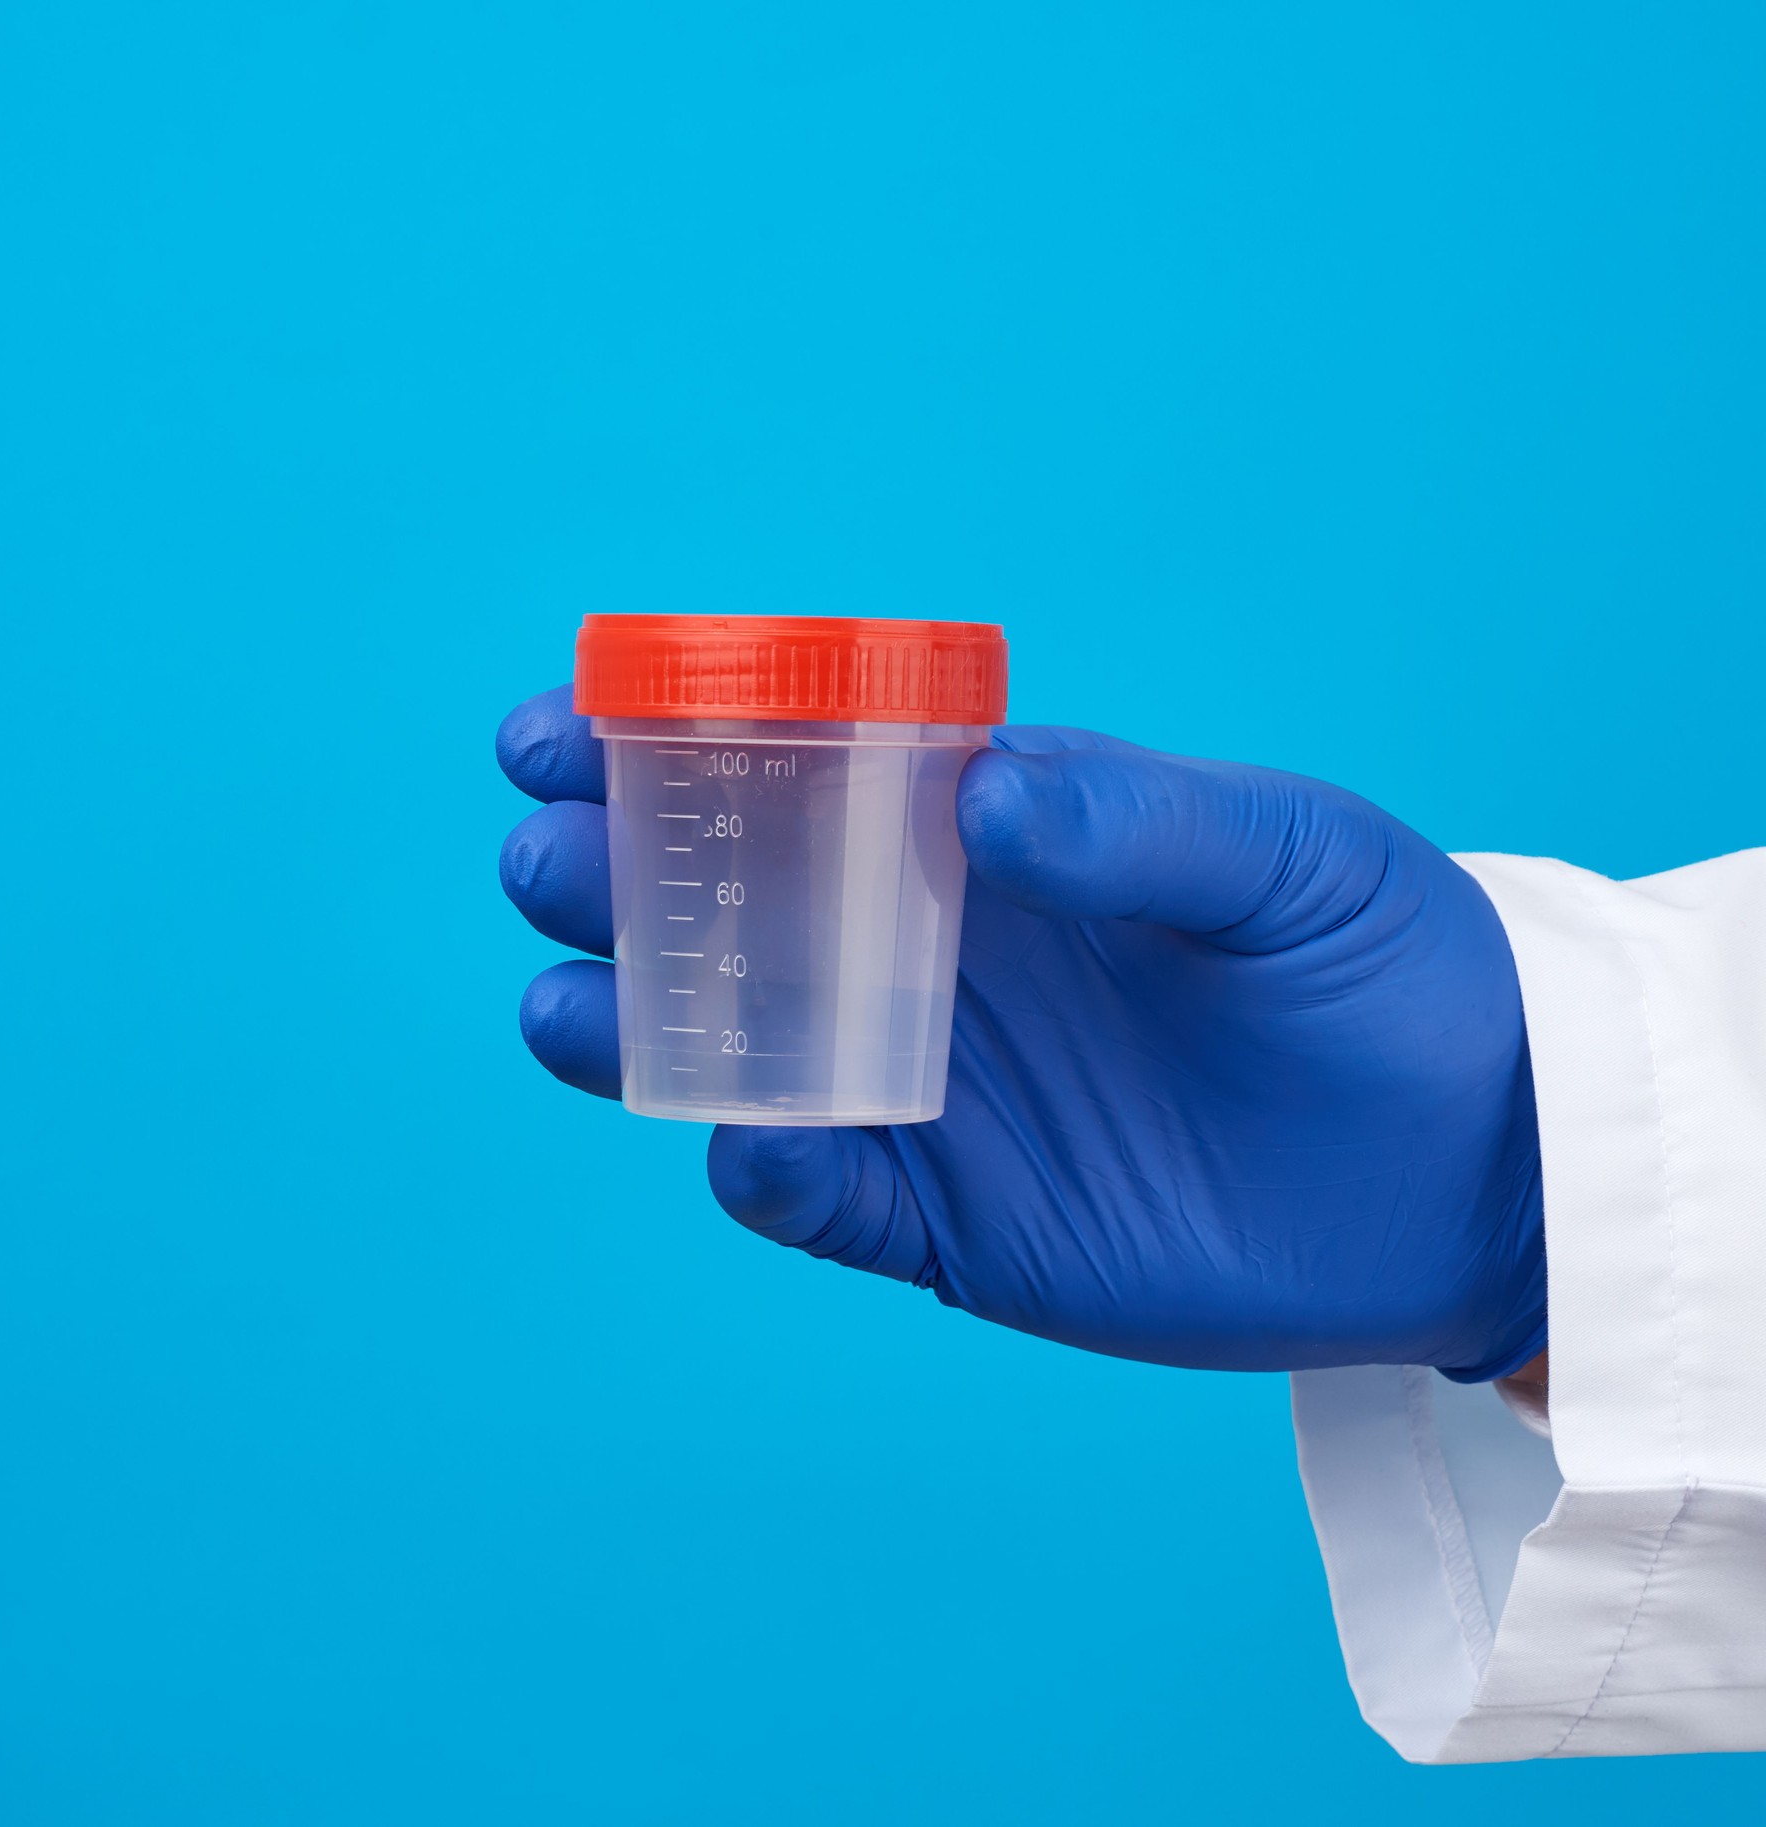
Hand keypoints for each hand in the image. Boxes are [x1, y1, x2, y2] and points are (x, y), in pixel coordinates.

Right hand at [498, 688, 1546, 1377]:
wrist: (1466, 1170)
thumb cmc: (1383, 968)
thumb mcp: (1284, 856)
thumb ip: (1142, 816)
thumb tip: (983, 793)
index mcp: (982, 838)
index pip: (795, 772)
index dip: (669, 739)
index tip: (561, 722)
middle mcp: (927, 958)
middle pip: (728, 908)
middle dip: (616, 873)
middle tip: (549, 856)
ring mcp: (929, 1092)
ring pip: (736, 1055)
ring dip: (638, 1028)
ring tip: (565, 1001)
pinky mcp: (954, 1224)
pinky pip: (826, 1202)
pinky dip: (768, 1175)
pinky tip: (740, 1144)